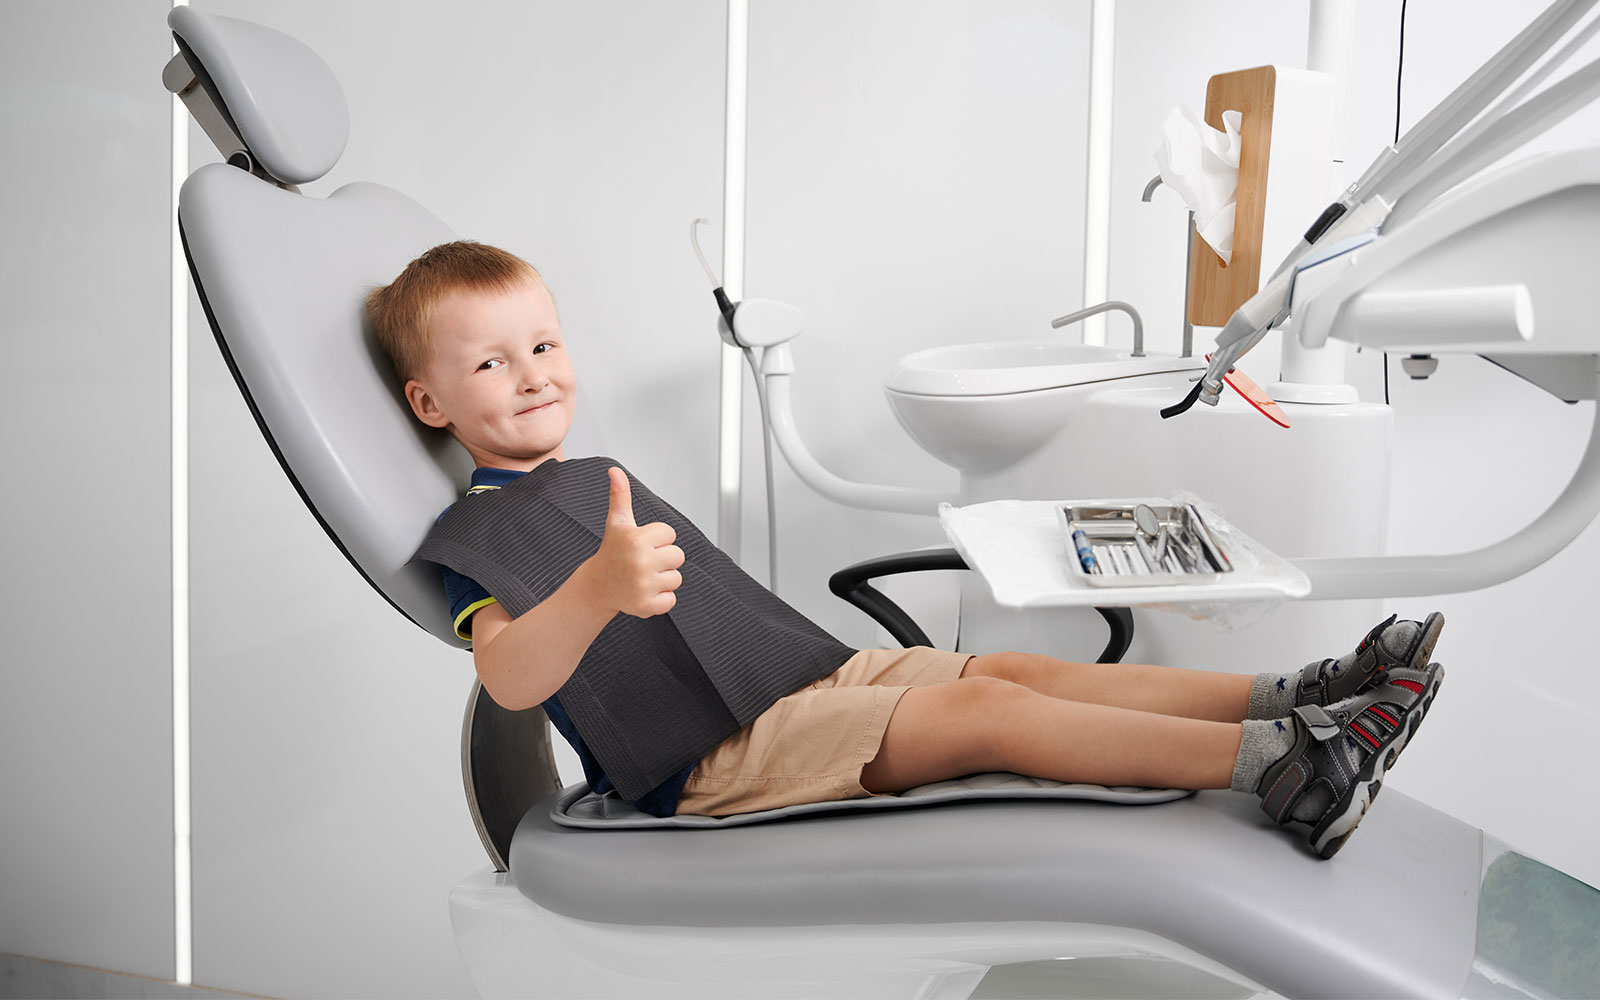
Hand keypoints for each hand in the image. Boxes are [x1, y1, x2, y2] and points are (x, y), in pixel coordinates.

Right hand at [589, 467, 684, 617]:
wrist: (597, 586)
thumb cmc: (612, 552)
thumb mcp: (617, 522)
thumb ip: (620, 496)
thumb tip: (615, 470)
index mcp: (637, 539)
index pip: (671, 534)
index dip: (658, 539)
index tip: (642, 544)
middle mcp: (641, 562)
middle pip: (678, 556)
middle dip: (664, 559)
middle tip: (643, 561)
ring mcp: (644, 585)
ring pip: (676, 578)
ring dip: (663, 579)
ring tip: (642, 576)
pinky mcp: (647, 605)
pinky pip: (671, 600)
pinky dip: (660, 598)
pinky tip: (644, 591)